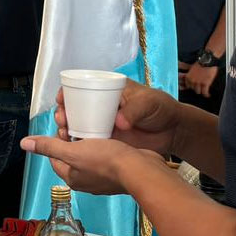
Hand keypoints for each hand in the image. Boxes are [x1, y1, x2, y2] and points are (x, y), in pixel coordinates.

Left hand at [20, 133, 161, 195]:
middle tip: (76, 124)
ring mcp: (102, 178)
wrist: (140, 170)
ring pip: (89, 156)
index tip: (62, 128)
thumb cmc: (107, 161)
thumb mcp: (72, 151)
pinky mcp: (117, 173)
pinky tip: (108, 135)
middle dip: (71, 140)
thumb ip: (49, 147)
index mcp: (72, 178)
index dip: (55, 142)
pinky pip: (105, 157)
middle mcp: (86, 181)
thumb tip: (25, 144)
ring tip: (91, 126)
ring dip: (88, 142)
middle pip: (72, 157)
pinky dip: (104, 146)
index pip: (55, 158)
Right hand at [56, 80, 180, 157]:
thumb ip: (134, 111)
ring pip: (79, 126)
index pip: (82, 88)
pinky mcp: (108, 142)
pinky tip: (71, 147)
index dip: (68, 93)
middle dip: (64, 112)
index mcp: (109, 91)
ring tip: (64, 133)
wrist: (174, 131)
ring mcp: (104, 125)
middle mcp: (102, 108)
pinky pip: (89, 142)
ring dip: (67, 129)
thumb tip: (118, 123)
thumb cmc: (161, 109)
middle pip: (76, 108)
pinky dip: (79, 145)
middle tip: (62, 118)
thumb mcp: (148, 103)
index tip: (61, 99)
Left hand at [183, 62, 219, 98]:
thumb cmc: (200, 63)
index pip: (188, 86)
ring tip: (205, 92)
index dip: (192, 87)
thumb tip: (184, 75)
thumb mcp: (192, 68)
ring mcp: (198, 83)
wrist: (208, 61)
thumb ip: (189, 74)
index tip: (195, 87)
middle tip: (201, 88)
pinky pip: (205, 92)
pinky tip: (208, 95)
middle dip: (197, 88)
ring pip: (198, 92)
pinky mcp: (205, 84)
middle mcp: (192, 81)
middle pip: (193, 89)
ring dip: (201, 91)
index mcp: (188, 77)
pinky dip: (206, 95)